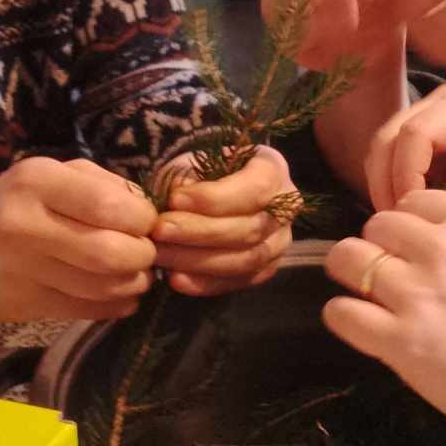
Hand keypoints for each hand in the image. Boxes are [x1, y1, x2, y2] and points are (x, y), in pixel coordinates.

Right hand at [0, 156, 157, 325]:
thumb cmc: (12, 203)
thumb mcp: (50, 175)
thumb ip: (102, 184)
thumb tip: (149, 212)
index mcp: (36, 181)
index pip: (111, 206)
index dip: (143, 219)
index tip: (146, 223)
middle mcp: (24, 225)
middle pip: (110, 252)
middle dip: (143, 255)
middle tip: (145, 252)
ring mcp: (20, 270)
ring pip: (102, 287)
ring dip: (133, 284)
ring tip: (135, 274)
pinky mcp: (23, 305)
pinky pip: (86, 311)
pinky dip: (116, 305)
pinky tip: (120, 295)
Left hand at [149, 145, 296, 295]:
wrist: (210, 195)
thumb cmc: (200, 173)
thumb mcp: (189, 163)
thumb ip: (183, 178)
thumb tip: (174, 200)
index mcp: (273, 170)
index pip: (254, 189)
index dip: (214, 198)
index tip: (174, 199)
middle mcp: (285, 208)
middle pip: (249, 229)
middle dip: (200, 232)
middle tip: (160, 230)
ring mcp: (279, 243)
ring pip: (245, 260)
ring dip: (198, 260)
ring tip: (160, 255)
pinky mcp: (265, 270)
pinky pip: (238, 282)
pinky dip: (205, 283)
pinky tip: (175, 278)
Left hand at [321, 190, 445, 445]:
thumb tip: (430, 249)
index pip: (414, 201)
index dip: (408, 226)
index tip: (412, 249)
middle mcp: (442, 248)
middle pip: (376, 224)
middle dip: (377, 247)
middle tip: (387, 276)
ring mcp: (417, 294)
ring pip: (347, 258)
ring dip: (350, 275)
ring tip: (364, 296)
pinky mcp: (400, 341)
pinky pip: (340, 312)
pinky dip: (343, 317)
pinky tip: (359, 326)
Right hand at [366, 85, 445, 298]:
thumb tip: (423, 219)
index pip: (414, 134)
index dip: (404, 175)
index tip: (412, 215)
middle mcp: (444, 103)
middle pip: (388, 137)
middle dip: (385, 183)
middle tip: (396, 228)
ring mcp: (432, 118)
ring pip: (384, 149)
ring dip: (385, 186)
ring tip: (403, 226)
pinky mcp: (429, 141)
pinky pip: (394, 161)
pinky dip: (395, 187)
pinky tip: (412, 216)